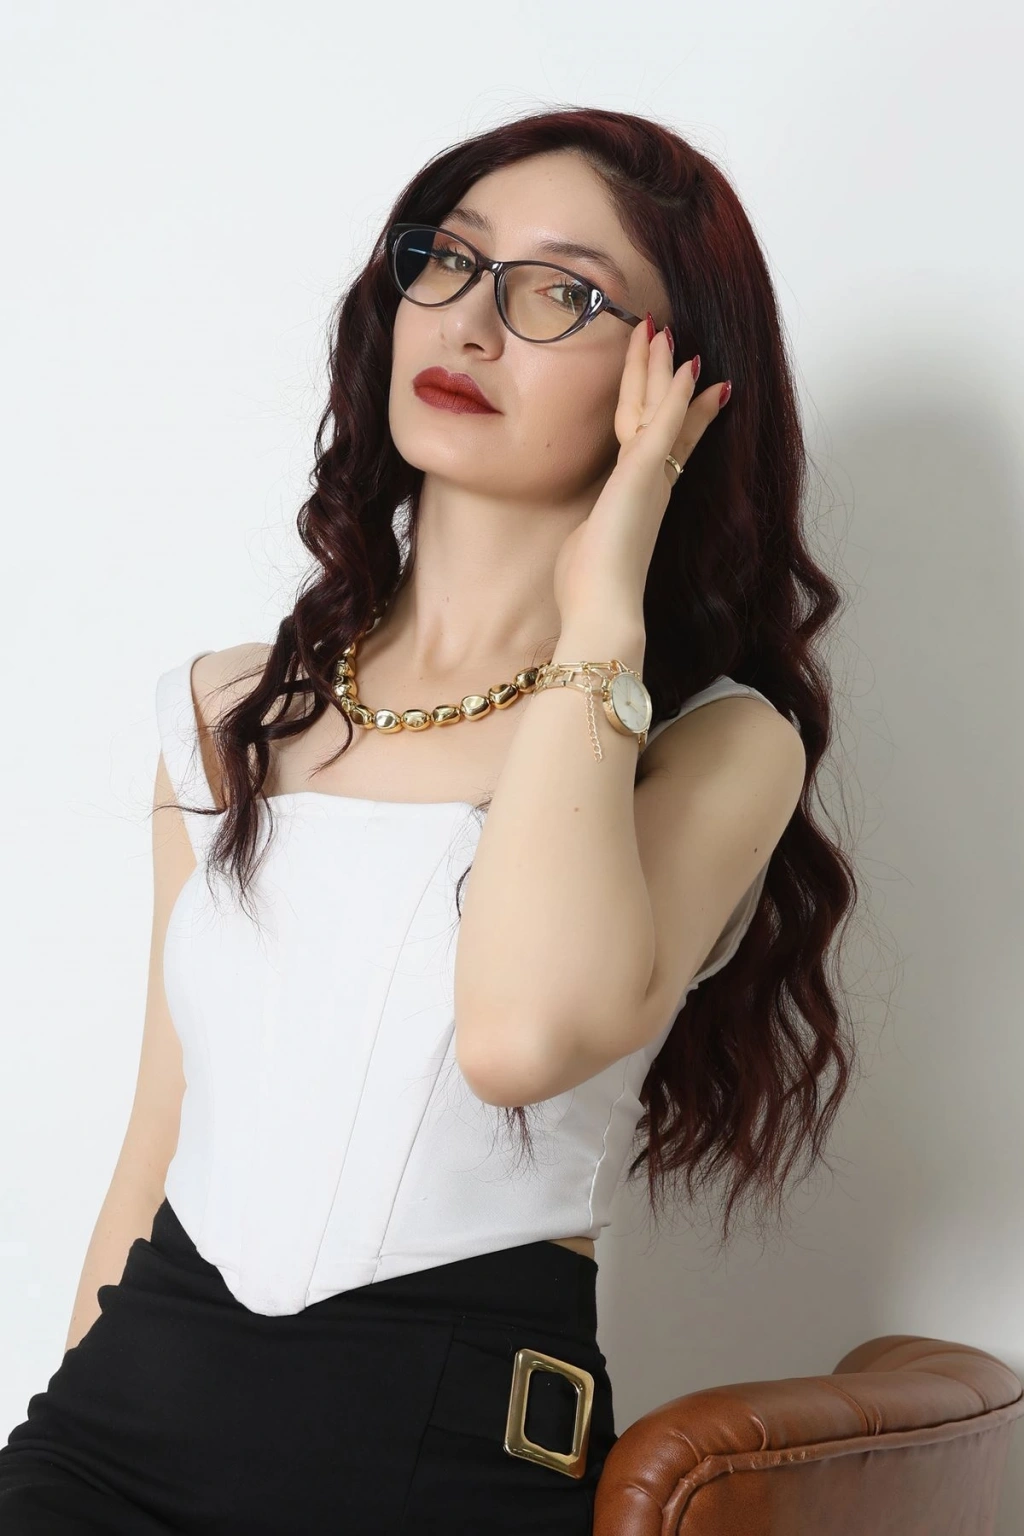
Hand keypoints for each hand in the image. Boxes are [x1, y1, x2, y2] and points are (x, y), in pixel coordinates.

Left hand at [552, 318, 730, 624]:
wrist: (603, 611)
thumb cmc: (589, 591)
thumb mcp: (587, 550)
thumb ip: (592, 534)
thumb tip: (587, 539)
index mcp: (640, 499)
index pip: (664, 443)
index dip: (681, 413)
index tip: (695, 385)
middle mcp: (652, 484)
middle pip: (662, 418)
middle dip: (665, 377)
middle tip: (671, 339)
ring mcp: (650, 478)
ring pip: (658, 409)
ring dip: (662, 369)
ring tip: (665, 331)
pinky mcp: (643, 475)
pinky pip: (663, 423)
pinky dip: (676, 394)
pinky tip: (685, 365)